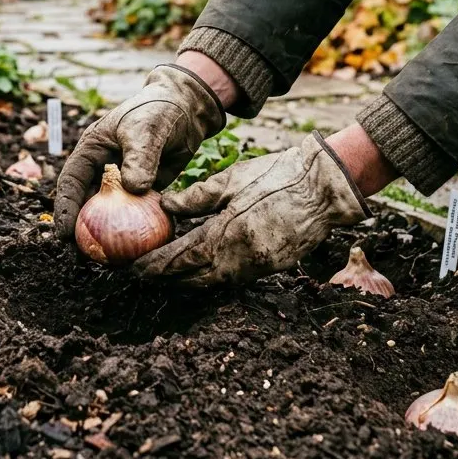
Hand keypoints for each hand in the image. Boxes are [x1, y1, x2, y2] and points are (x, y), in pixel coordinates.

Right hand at [54, 65, 226, 240]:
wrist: (187, 108)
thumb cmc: (159, 111)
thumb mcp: (147, 129)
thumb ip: (140, 158)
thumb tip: (134, 189)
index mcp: (91, 151)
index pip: (71, 183)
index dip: (65, 210)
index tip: (64, 235)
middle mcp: (102, 168)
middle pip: (86, 204)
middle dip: (82, 233)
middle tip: (84, 257)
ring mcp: (122, 181)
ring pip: (110, 213)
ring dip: (108, 236)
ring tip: (108, 262)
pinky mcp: (143, 189)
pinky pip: (136, 214)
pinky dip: (136, 231)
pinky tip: (140, 251)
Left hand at [133, 132, 370, 285]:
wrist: (323, 187)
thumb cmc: (276, 175)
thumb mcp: (231, 179)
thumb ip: (196, 197)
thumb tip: (165, 207)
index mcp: (228, 231)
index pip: (183, 257)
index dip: (157, 266)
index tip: (134, 268)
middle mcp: (242, 257)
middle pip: (195, 278)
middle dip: (167, 279)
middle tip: (143, 275)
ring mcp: (259, 266)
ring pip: (214, 283)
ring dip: (187, 281)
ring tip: (165, 275)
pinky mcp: (272, 268)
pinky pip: (234, 279)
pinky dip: (212, 277)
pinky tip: (199, 270)